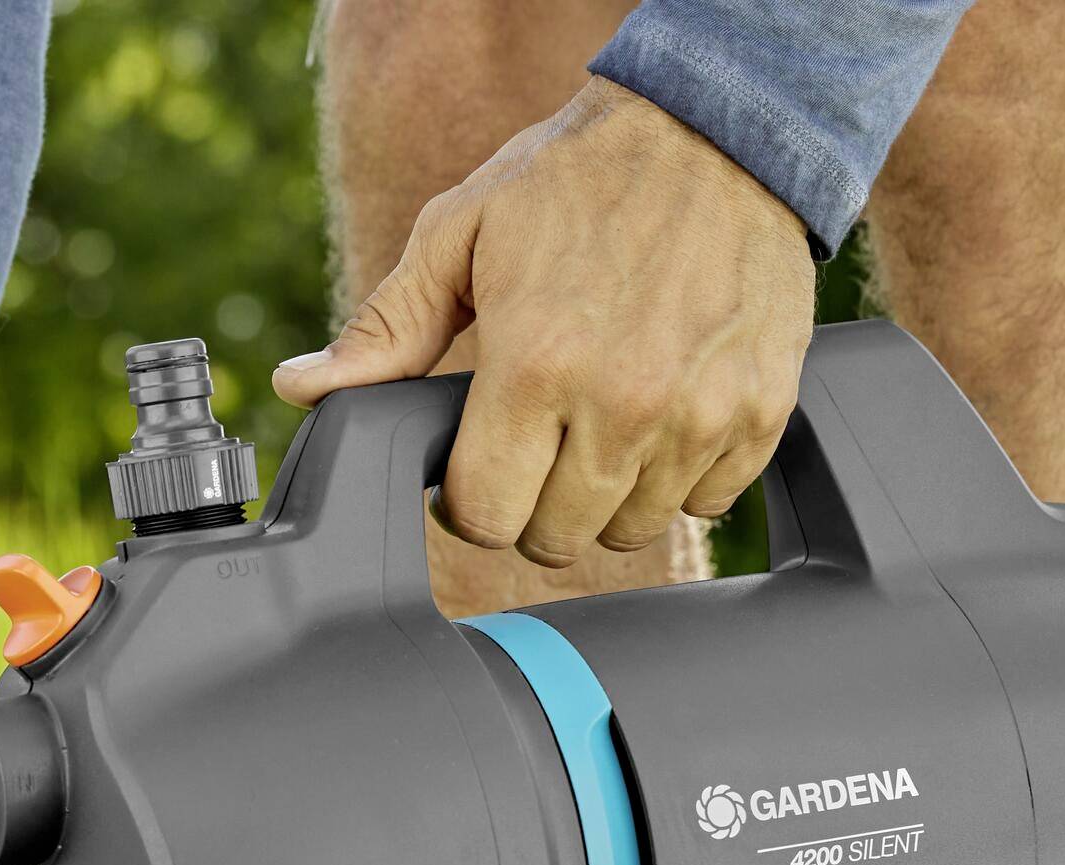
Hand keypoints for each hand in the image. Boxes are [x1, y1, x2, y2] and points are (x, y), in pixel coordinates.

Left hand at [274, 76, 815, 567]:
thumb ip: (386, 328)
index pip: (485, 515)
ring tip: (600, 425)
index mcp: (536, 364)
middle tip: (538, 442)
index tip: (476, 468)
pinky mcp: (761, 413)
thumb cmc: (580, 176)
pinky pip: (707, 503)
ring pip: (630, 531)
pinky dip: (681, 477)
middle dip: (532, 502)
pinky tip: (663, 416)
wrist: (718, 127)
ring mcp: (699, 414)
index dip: (468, 499)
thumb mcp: (461, 234)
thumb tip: (303, 389)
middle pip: (554, 537)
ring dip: (606, 497)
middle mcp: (621, 402)